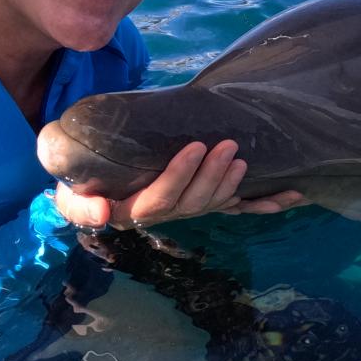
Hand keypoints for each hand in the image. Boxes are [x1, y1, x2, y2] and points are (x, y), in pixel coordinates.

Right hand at [53, 140, 306, 230]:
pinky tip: (292, 197)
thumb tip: (103, 214)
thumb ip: (79, 205)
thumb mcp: (69, 193)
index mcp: (134, 211)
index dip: (179, 177)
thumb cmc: (82, 184)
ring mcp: (187, 208)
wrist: (95, 186)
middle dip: (212, 175)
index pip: (159, 200)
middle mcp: (165, 214)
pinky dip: (265, 203)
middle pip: (192, 203)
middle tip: (228, 146)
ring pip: (213, 204)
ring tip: (242, 160)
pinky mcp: (205, 202)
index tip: (193, 147)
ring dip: (231, 184)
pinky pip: (237, 208)